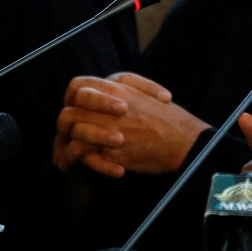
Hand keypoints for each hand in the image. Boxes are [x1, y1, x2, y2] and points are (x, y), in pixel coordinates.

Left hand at [53, 72, 207, 176]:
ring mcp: (112, 131)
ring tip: (68, 157)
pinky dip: (84, 163)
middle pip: (68, 114)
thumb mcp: (147, 90)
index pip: (77, 87)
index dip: (72, 99)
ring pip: (73, 137)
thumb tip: (97, 92)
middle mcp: (112, 108)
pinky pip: (86, 157)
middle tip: (67, 137)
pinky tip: (85, 166)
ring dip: (68, 148)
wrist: (186, 142)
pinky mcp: (115, 153)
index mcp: (120, 90)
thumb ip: (122, 84)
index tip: (76, 109)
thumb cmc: (168, 118)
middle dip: (65, 128)